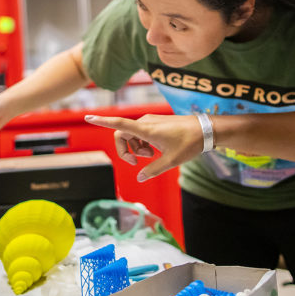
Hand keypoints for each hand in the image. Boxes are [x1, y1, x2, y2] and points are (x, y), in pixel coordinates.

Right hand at [83, 113, 203, 180]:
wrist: (206, 130)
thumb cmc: (190, 144)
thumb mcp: (171, 161)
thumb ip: (153, 170)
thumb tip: (140, 178)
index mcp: (146, 130)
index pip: (119, 124)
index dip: (102, 122)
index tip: (88, 118)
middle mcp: (145, 123)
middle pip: (121, 134)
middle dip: (125, 150)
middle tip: (137, 162)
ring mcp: (150, 122)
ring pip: (131, 135)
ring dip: (136, 148)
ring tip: (151, 157)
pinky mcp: (155, 123)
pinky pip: (139, 133)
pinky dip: (142, 144)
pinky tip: (155, 151)